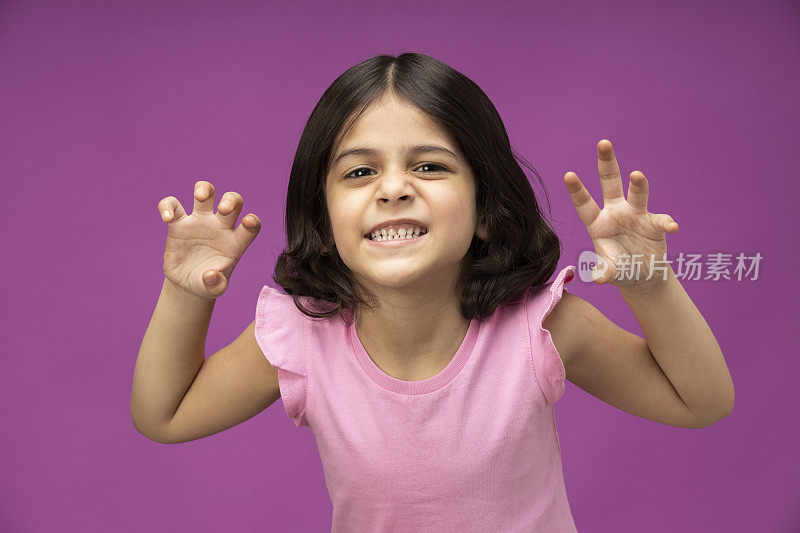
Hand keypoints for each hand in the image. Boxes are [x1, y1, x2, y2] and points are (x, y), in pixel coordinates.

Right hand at [157, 180, 260, 299]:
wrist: (187, 283)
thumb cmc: (207, 284)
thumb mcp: (214, 289)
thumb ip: (215, 284)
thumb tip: (210, 274)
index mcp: (236, 242)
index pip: (250, 226)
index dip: (252, 221)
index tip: (248, 222)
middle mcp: (221, 227)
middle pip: (232, 201)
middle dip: (230, 200)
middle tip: (223, 210)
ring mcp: (200, 222)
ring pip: (207, 193)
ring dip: (205, 189)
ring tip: (200, 197)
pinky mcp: (179, 224)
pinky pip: (173, 206)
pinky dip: (168, 206)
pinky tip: (167, 218)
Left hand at [564, 139, 677, 290]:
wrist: (642, 276)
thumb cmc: (619, 270)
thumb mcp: (610, 273)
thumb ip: (605, 272)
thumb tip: (598, 278)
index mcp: (597, 223)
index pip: (584, 204)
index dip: (577, 190)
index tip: (568, 174)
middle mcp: (615, 213)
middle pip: (609, 183)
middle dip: (606, 163)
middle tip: (602, 143)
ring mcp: (636, 215)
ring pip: (637, 194)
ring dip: (638, 184)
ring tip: (637, 175)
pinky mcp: (655, 224)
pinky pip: (662, 220)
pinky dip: (667, 223)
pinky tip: (672, 227)